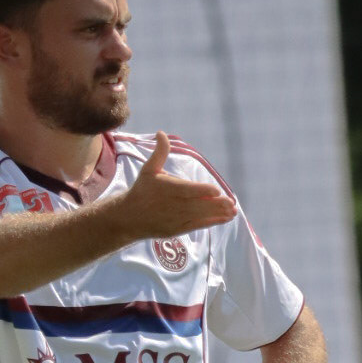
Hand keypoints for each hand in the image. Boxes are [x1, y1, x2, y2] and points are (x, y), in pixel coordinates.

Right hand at [115, 132, 235, 244]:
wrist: (128, 217)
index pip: (188, 190)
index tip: (217, 190)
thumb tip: (161, 133)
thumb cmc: (141, 190)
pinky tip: (224, 219)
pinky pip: (197, 226)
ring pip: (200, 216)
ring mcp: (176, 219)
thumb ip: (160, 152)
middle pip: (197, 205)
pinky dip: (211, 222)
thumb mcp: (148, 170)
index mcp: (168, 189)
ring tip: (233, 212)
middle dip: (216, 205)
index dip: (203, 190)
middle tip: (231, 203)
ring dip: (218, 214)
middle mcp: (173, 205)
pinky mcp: (178, 229)